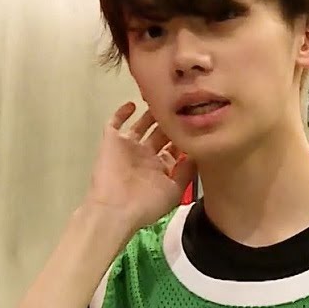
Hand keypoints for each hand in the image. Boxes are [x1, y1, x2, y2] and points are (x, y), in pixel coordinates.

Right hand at [83, 102, 196, 235]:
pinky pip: (115, 123)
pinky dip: (122, 112)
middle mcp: (146, 155)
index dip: (184, 136)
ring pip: (141, 125)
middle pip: (160, 133)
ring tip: (164, 99)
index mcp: (160, 168)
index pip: (174, 148)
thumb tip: (196, 153)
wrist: (116, 208)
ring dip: (151, 114)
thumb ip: (186, 171)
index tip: (196, 123)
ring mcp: (128, 147)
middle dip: (171, 121)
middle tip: (182, 105)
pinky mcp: (111, 141)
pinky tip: (133, 104)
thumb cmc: (147, 203)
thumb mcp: (175, 191)